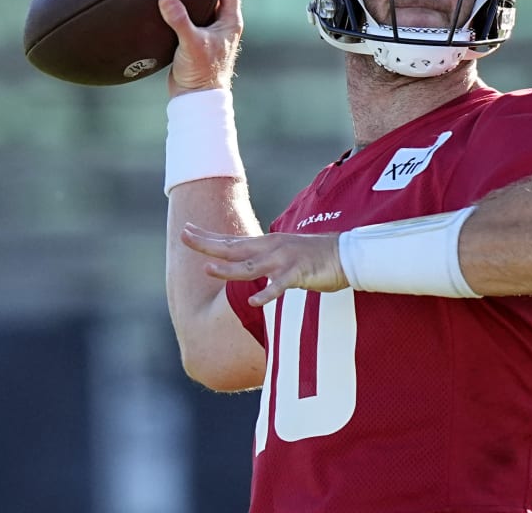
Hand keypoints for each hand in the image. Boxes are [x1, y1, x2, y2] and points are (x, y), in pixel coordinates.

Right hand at [160, 0, 242, 94]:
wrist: (196, 98)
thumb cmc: (201, 74)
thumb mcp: (191, 44)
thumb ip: (180, 21)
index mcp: (229, 20)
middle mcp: (223, 23)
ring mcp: (210, 31)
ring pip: (205, 1)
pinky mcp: (196, 39)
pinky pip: (190, 14)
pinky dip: (183, 3)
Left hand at [180, 223, 348, 305]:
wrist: (347, 254)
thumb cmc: (315, 257)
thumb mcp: (285, 253)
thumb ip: (265, 259)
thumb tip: (248, 263)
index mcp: (267, 244)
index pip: (231, 240)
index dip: (208, 237)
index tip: (187, 230)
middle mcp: (272, 248)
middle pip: (234, 248)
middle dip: (208, 244)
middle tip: (184, 237)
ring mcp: (284, 260)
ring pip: (250, 266)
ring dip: (228, 269)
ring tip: (207, 269)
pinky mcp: (299, 273)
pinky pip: (280, 285)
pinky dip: (267, 293)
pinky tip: (254, 301)